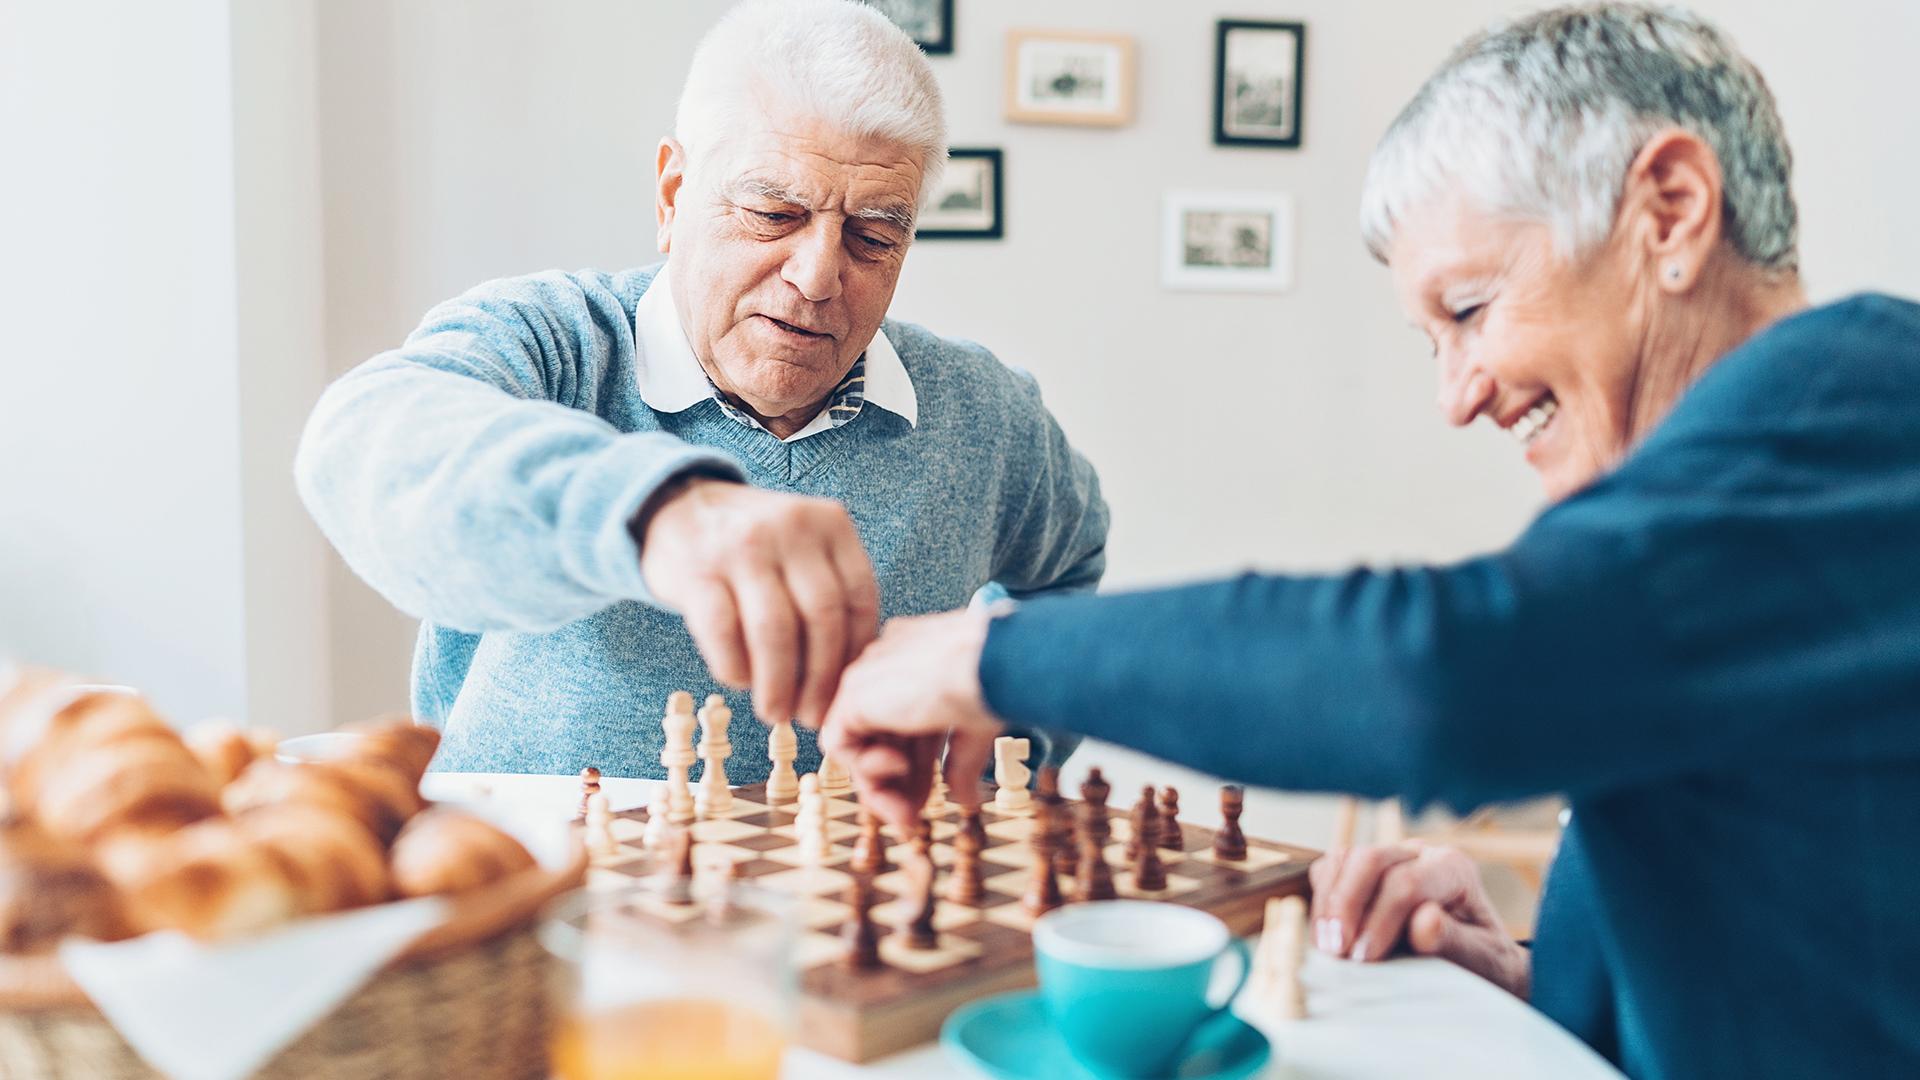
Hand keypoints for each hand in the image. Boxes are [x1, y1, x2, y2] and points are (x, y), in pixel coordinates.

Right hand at [637, 476, 878, 729]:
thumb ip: (832, 592)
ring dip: (778, 684)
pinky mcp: (697, 571)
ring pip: (774, 631)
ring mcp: (742, 546)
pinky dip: (735, 668)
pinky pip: (723, 632)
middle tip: (811, 716)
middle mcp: (790, 528)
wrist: (680, 509)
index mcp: (830, 524)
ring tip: (775, 712)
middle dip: (820, 680)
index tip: (845, 694)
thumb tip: (850, 677)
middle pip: (821, 618)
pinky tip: (740, 682)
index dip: (854, 656)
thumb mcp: (805, 548)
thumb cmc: (757, 548)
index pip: (859, 600)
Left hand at [819, 608, 1000, 829]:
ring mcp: (869, 677)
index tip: (927, 801)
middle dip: (896, 786)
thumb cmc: (994, 684)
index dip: (916, 769)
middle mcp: (889, 665)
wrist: (991, 664)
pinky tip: (897, 771)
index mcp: (918, 663)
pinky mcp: (854, 693)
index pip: (905, 725)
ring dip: (878, 787)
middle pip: (880, 738)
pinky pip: (840, 742)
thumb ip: (961, 763)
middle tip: (911, 820)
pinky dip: (864, 767)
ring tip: (904, 814)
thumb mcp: (975, 731)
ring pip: (858, 744)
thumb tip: (965, 800)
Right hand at [1309, 842, 1530, 999]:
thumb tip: (1425, 920)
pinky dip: (1321, 901)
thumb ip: (1454, 941)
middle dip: (1347, 904)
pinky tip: (1325, 937)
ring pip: (1343, 859)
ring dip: (1328, 903)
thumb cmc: (1480, 961)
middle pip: (1370, 859)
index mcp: (1452, 867)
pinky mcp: (1361, 872)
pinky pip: (1329, 871)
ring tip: (1327, 947)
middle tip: (1337, 950)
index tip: (1365, 958)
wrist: (1474, 962)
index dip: (1380, 919)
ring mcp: (1386, 858)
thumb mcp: (1480, 959)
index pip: (1407, 882)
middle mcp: (1418, 853)